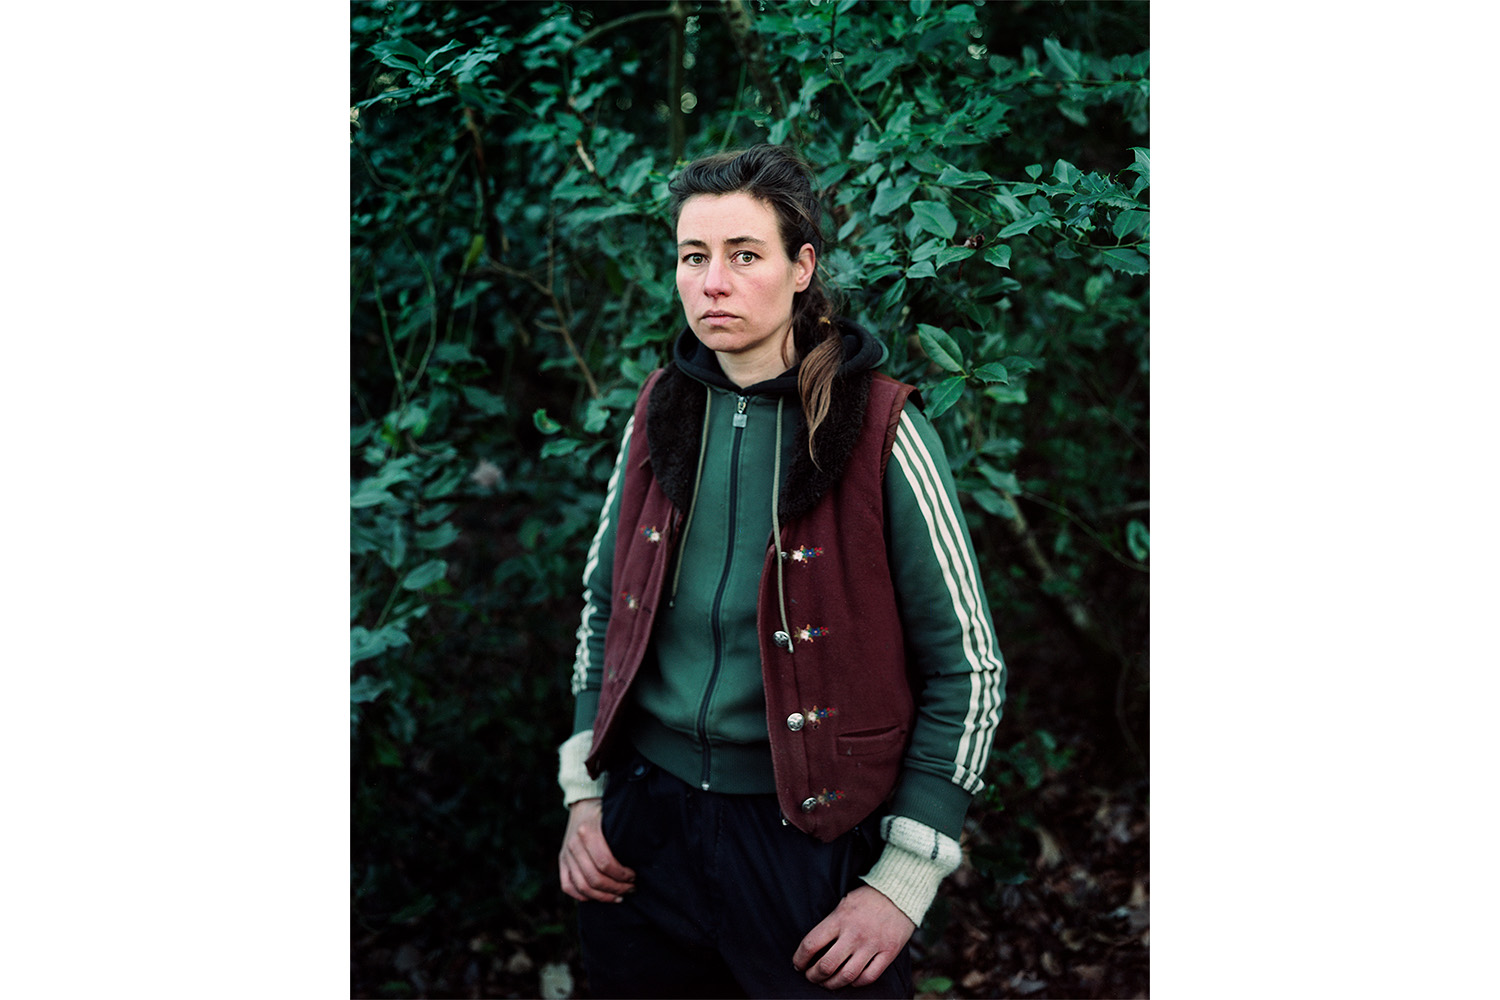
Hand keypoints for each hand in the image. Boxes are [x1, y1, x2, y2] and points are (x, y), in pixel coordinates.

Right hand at [558, 797, 635, 902]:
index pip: (605, 863)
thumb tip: (643, 855)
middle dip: (616, 888)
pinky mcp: (562, 862)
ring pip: (582, 886)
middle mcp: (574, 845)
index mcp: (588, 832)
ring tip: (619, 897)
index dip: (622, 875)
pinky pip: (568, 886)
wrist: (583, 805)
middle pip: (594, 878)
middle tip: (630, 889)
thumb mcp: (614, 817)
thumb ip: (624, 833)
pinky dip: (583, 896)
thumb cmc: (605, 813)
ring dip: (603, 897)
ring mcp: (566, 855)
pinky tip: (598, 897)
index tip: (634, 877)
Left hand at [792, 885, 915, 989]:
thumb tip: (813, 948)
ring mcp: (872, 945)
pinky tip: (850, 980)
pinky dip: (856, 983)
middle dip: (813, 976)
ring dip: (832, 984)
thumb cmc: (867, 898)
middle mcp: (854, 934)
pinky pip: (869, 977)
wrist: (899, 893)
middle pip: (826, 965)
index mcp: (839, 919)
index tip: (798, 965)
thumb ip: (830, 924)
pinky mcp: (888, 953)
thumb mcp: (843, 904)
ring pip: (846, 976)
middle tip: (810, 976)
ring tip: (827, 983)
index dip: (800, 959)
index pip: (811, 944)